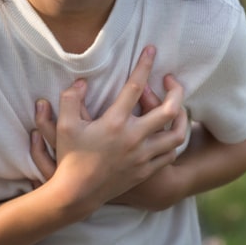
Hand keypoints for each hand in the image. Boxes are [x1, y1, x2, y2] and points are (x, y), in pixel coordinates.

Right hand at [28, 46, 187, 213]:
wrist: (77, 194)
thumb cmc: (69, 157)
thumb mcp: (64, 125)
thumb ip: (71, 99)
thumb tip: (82, 82)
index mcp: (114, 123)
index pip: (135, 87)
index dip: (144, 65)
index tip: (151, 50)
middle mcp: (133, 138)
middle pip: (169, 110)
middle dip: (176, 91)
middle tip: (172, 80)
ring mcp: (142, 157)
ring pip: (176, 135)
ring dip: (181, 117)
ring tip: (177, 107)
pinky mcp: (146, 171)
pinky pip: (169, 154)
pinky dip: (173, 141)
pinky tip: (169, 134)